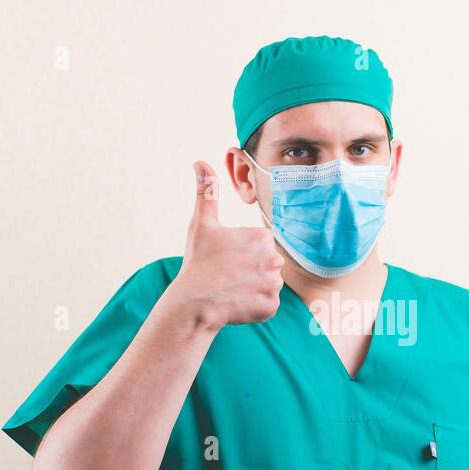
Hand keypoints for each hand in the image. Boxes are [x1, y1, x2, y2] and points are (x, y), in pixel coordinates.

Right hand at [172, 161, 283, 328]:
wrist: (193, 303)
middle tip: (228, 275)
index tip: (227, 258)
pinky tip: (237, 302)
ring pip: (268, 284)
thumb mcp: (202, 224)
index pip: (260, 244)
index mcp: (262, 237)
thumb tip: (200, 162)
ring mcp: (274, 285)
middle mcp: (274, 259)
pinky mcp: (271, 307)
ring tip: (232, 289)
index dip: (243, 252)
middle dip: (251, 269)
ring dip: (253, 288)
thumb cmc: (198, 262)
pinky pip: (267, 304)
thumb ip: (207, 192)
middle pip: (267, 264)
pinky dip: (254, 306)